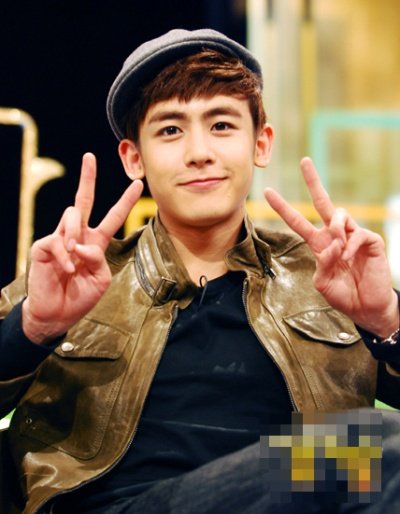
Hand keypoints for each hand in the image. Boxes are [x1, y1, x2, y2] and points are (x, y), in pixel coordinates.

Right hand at [22, 153, 142, 342]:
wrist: (56, 314)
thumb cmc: (79, 296)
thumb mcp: (101, 280)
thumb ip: (99, 259)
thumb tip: (82, 244)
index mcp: (95, 242)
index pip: (112, 217)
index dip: (124, 201)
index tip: (137, 184)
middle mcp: (78, 236)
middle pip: (83, 200)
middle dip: (87, 178)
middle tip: (90, 156)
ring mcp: (60, 239)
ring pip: (71, 215)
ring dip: (76, 234)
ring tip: (75, 257)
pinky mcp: (44, 246)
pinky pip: (57, 240)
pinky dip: (66, 256)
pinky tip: (68, 269)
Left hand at [264, 157, 398, 336]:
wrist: (366, 307)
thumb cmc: (343, 295)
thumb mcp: (322, 283)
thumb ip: (321, 265)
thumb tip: (330, 247)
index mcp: (319, 244)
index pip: (298, 221)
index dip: (283, 207)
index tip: (268, 192)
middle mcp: (335, 235)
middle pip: (322, 202)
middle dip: (313, 181)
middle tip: (304, 161)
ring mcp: (353, 235)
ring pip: (340, 214)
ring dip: (336, 229)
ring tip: (338, 248)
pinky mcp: (370, 240)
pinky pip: (357, 233)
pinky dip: (350, 246)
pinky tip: (350, 258)